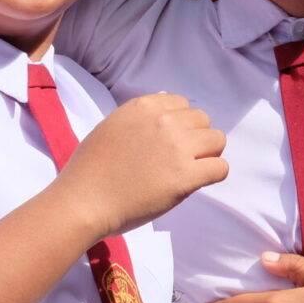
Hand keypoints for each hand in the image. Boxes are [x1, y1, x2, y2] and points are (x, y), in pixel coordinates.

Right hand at [58, 92, 226, 236]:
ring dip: (207, 154)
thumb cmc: (90, 169)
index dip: (178, 123)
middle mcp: (164, 122)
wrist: (83, 201)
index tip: (167, 142)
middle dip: (194, 137)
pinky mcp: (186, 177)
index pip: (181, 104)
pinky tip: (196, 182)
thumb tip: (167, 101)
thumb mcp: (112, 125)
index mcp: (144, 106)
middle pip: (202, 120)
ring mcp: (177, 149)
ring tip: (189, 169)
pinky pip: (220, 168)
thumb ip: (141, 116)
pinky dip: (213, 175)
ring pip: (217, 140)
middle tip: (178, 158)